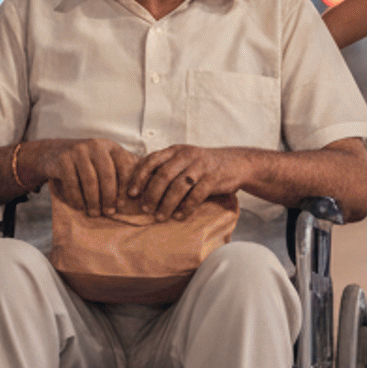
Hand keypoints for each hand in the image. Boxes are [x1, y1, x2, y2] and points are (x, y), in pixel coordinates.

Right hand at [38, 139, 137, 217]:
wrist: (52, 153)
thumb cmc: (85, 162)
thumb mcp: (103, 160)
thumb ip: (120, 169)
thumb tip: (140, 190)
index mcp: (110, 146)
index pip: (124, 164)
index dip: (127, 185)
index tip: (125, 203)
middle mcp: (96, 145)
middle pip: (107, 174)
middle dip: (109, 197)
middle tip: (109, 212)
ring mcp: (78, 150)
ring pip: (90, 181)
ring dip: (93, 201)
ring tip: (94, 213)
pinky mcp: (63, 159)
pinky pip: (72, 183)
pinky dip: (77, 198)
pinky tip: (79, 207)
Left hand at [126, 144, 245, 221]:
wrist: (235, 163)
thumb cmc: (203, 165)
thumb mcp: (183, 159)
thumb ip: (165, 167)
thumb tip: (139, 188)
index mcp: (175, 150)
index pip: (152, 160)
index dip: (139, 177)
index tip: (131, 194)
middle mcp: (187, 155)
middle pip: (164, 175)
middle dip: (152, 194)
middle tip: (145, 209)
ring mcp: (201, 166)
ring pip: (179, 186)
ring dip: (167, 204)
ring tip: (160, 217)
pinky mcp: (214, 178)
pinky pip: (197, 195)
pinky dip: (186, 207)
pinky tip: (179, 216)